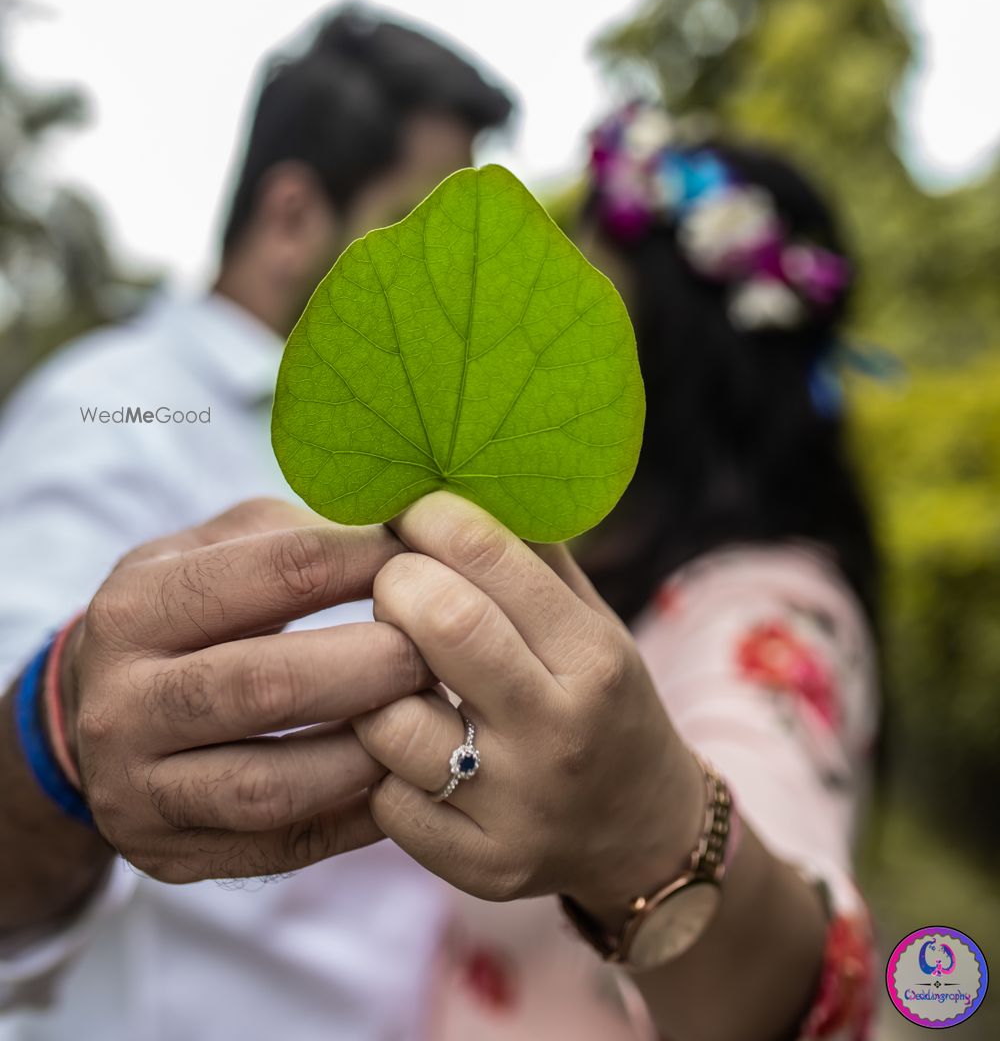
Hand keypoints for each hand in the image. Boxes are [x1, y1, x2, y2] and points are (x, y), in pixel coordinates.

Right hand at [62, 498, 432, 882]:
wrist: (93, 717)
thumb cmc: (187, 612)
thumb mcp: (214, 548)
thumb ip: (298, 532)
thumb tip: (404, 522)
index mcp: (135, 606)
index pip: (278, 572)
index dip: (369, 562)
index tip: (429, 558)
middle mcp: (120, 704)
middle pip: (269, 686)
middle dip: (376, 665)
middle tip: (441, 650)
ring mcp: (137, 792)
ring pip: (273, 786)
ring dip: (370, 752)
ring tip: (429, 716)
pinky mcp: (168, 856)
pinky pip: (283, 847)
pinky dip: (356, 817)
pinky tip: (406, 780)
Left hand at [351, 491, 706, 923]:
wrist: (645, 835)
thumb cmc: (602, 701)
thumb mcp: (590, 620)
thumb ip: (528, 553)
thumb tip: (450, 475)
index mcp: (594, 657)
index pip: (487, 557)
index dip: (429, 519)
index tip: (409, 511)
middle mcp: (560, 733)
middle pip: (437, 622)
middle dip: (394, 583)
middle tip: (395, 583)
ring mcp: (518, 809)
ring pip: (388, 717)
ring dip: (376, 681)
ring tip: (399, 671)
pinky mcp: (481, 867)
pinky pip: (383, 799)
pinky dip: (381, 764)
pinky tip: (408, 746)